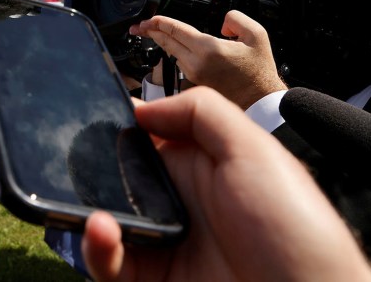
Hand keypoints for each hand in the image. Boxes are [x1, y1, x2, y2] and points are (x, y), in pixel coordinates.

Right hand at [80, 87, 370, 281]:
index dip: (117, 125)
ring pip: (102, 219)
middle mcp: (176, 201)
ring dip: (88, 208)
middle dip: (90, 168)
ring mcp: (160, 243)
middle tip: (74, 164)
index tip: (91, 117)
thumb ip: (201, 112)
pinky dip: (94, 247)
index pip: (144, 136)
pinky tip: (101, 232)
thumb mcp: (256, 151)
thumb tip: (139, 106)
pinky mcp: (148, 280)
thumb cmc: (295, 231)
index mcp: (200, 165)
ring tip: (92, 210)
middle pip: (114, 176)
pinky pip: (107, 264)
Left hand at [129, 11, 283, 108]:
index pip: (175, 30)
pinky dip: (174, 53)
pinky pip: (180, 64)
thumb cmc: (260, 71)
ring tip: (152, 32)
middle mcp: (195, 63)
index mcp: (208, 49)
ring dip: (162, 42)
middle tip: (137, 26)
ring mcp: (193, 75)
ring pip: (171, 53)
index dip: (158, 22)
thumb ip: (235, 19)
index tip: (146, 19)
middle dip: (149, 31)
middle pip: (166, 42)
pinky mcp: (194, 84)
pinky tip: (173, 47)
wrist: (261, 102)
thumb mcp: (257, 35)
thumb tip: (220, 23)